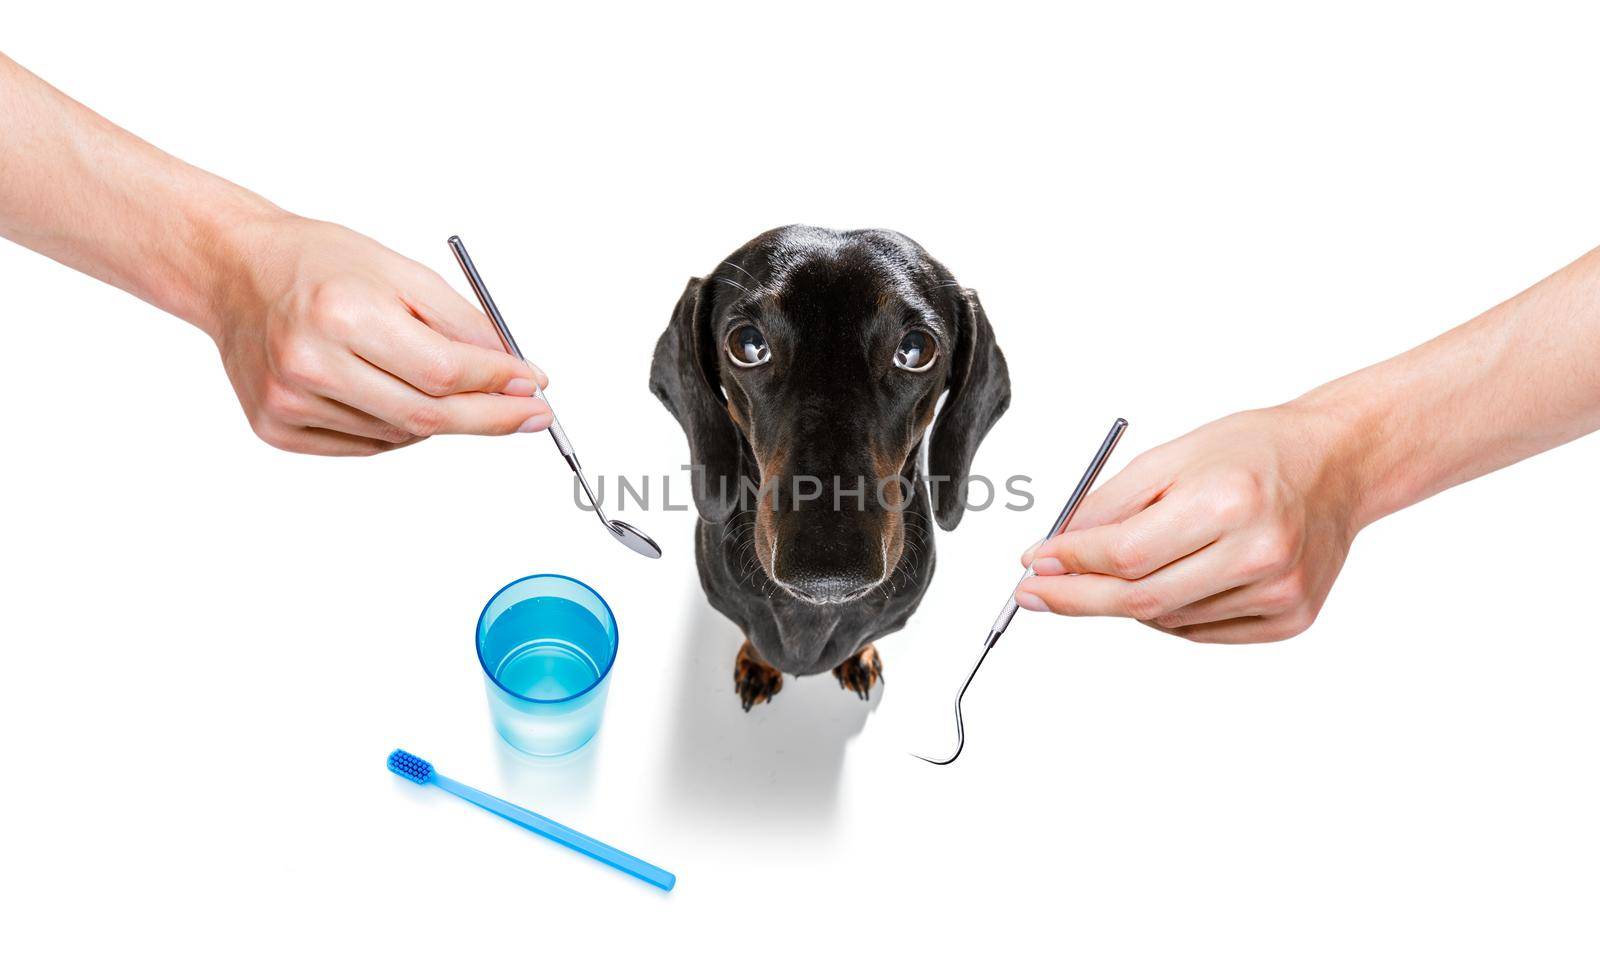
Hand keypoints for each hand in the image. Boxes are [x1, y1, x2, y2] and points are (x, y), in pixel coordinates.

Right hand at [210, 215, 550, 454]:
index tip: (535, 387)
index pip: (443, 371)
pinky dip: (398, 428)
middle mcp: (309, 363)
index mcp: (341, 314)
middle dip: (490, 417)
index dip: (498, 385)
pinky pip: (367, 445)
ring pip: (400, 434)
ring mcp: (288, 402)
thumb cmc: (320, 263)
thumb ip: (463, 325)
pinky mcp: (275, 428)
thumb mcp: (402, 272)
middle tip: (531, 414)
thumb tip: (516, 375)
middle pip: (427, 416)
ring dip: (438, 417)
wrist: (234, 271)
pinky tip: (387, 390)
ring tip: (429, 377)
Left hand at [1014, 405, 1360, 642]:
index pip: (1124, 553)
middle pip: (1139, 599)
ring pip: (1166, 619)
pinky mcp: (1290, 617)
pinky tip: (1179, 577)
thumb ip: (1109, 505)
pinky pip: (1199, 631)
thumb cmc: (1253, 452)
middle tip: (1035, 593)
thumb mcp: (1171, 457)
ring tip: (1137, 561)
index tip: (1032, 565)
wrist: (1337, 463)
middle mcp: (1259, 553)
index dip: (1069, 563)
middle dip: (1076, 597)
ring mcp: (1279, 592)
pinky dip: (1169, 613)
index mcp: (1228, 502)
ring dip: (1128, 600)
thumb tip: (1055, 550)